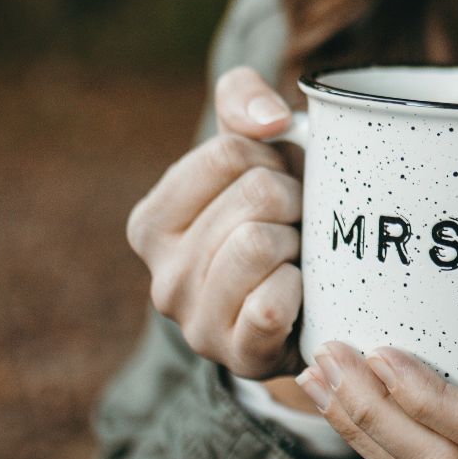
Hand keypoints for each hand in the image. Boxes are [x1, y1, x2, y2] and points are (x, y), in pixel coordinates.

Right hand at [125, 67, 305, 378]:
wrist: (305, 299)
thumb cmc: (274, 212)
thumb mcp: (251, 144)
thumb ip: (242, 99)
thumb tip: (270, 121)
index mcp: (151, 223)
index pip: (228, 153)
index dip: (272, 156)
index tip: (276, 180)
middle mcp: (162, 277)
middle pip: (255, 196)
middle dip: (293, 198)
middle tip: (294, 221)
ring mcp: (197, 325)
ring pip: (262, 244)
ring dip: (299, 240)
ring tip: (297, 253)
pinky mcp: (239, 359)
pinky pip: (270, 306)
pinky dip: (299, 288)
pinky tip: (299, 291)